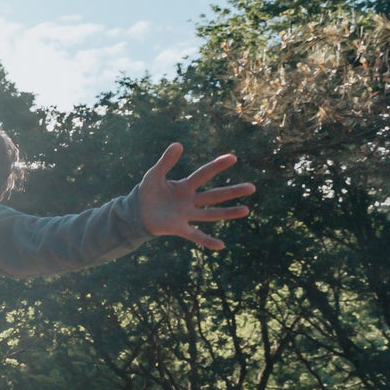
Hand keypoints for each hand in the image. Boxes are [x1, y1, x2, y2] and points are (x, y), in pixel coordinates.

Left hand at [136, 143, 253, 250]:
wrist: (137, 212)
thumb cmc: (148, 192)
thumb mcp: (154, 174)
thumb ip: (166, 161)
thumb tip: (178, 144)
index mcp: (185, 186)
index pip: (203, 174)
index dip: (217, 166)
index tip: (232, 157)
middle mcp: (190, 201)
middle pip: (214, 196)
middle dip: (232, 191)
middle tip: (252, 187)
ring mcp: (186, 215)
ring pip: (211, 214)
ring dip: (228, 212)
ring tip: (246, 210)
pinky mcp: (179, 228)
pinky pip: (195, 235)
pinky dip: (207, 241)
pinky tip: (221, 245)